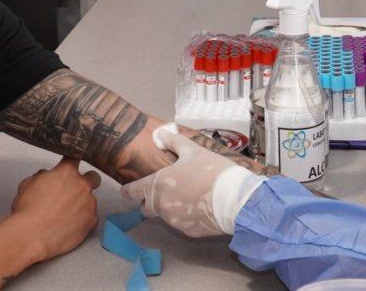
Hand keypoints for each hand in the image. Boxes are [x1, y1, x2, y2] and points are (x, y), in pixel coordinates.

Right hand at [8, 157, 100, 261]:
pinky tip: (69, 225)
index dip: (72, 161)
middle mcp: (82, 185)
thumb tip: (46, 176)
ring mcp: (90, 203)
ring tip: (64, 215)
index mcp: (67, 172)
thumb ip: (41, 176)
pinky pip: (91, 217)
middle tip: (73, 191)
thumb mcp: (27, 184)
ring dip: (82, 203)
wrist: (31, 236)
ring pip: (91, 199)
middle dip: (85, 182)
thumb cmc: (27, 211)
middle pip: (93, 177)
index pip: (75, 158)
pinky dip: (83, 220)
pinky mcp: (92, 221)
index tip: (72, 164)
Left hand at [120, 128, 265, 236]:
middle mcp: (161, 206)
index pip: (131, 193)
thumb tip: (160, 133)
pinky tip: (201, 207)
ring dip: (171, 208)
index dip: (128, 191)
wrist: (236, 199)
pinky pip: (181, 224)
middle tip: (167, 190)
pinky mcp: (188, 232)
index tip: (129, 190)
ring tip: (190, 196)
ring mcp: (174, 221)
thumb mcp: (193, 151)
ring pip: (165, 216)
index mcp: (158, 185)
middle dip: (151, 201)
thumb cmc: (212, 171)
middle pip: (146, 208)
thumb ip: (173, 142)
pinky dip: (187, 217)